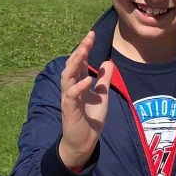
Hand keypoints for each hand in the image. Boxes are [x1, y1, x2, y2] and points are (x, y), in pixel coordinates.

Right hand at [59, 31, 113, 169]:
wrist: (84, 140)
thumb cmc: (90, 118)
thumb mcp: (102, 96)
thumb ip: (104, 80)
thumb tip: (108, 62)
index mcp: (79, 83)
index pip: (80, 62)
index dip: (85, 48)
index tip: (91, 35)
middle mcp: (72, 87)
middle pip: (72, 65)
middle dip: (79, 51)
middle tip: (88, 38)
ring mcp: (69, 98)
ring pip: (67, 77)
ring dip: (74, 64)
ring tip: (83, 51)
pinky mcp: (69, 109)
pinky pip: (71, 95)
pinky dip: (78, 87)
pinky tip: (87, 80)